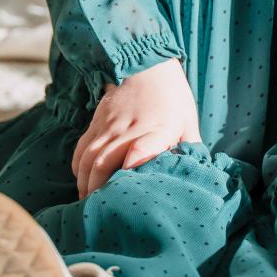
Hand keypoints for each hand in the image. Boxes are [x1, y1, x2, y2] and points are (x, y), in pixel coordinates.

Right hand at [71, 58, 201, 199]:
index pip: (142, 149)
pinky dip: (79, 168)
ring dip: (86, 183)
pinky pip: (82, 149)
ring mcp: (109, 125)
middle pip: (105, 162)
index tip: (128, 185)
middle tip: (100, 210)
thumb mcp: (188, 122)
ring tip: (88, 202)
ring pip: (89, 158)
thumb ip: (190, 150)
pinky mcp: (96, 122)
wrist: (146, 66)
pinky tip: (82, 181)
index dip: (134, 166)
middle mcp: (130, 128)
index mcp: (159, 129)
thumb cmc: (172, 98)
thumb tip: (198, 177)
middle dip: (99, 189)